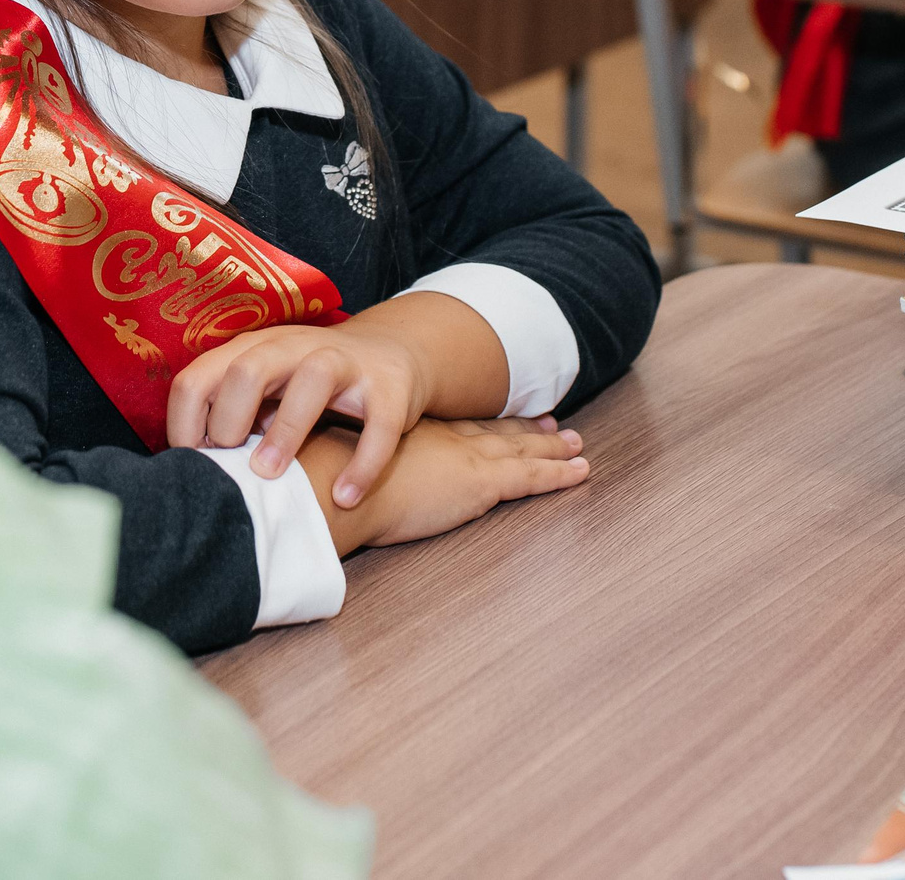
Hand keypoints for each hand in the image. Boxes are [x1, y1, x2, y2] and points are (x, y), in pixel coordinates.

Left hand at [169, 321, 432, 508]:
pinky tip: (345, 497)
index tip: (193, 466)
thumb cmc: (309, 386)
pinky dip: (362, 464)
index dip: (184, 426)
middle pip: (248, 369)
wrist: (392, 354)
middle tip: (235, 466)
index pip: (197, 379)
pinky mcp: (390, 388)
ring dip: (285, 432)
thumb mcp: (265, 388)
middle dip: (230, 421)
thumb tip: (187, 468)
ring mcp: (346, 363)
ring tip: (272, 476)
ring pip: (313, 380)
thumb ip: (229, 414)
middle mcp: (295, 348)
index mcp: (253, 349)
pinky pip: (379, 424)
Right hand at [301, 416, 589, 553]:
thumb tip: (325, 486)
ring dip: (549, 448)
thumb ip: (343, 475)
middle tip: (553, 426)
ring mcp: (465, 459)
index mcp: (411, 436)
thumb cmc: (323, 481)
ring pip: (520, 450)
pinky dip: (559, 474)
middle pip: (494, 432)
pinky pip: (532, 478)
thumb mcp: (336, 470)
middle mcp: (443, 440)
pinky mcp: (481, 483)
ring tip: (574, 444)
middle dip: (524, 430)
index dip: (483, 423)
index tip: (498, 419)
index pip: (456, 428)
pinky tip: (581, 471)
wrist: (332, 483)